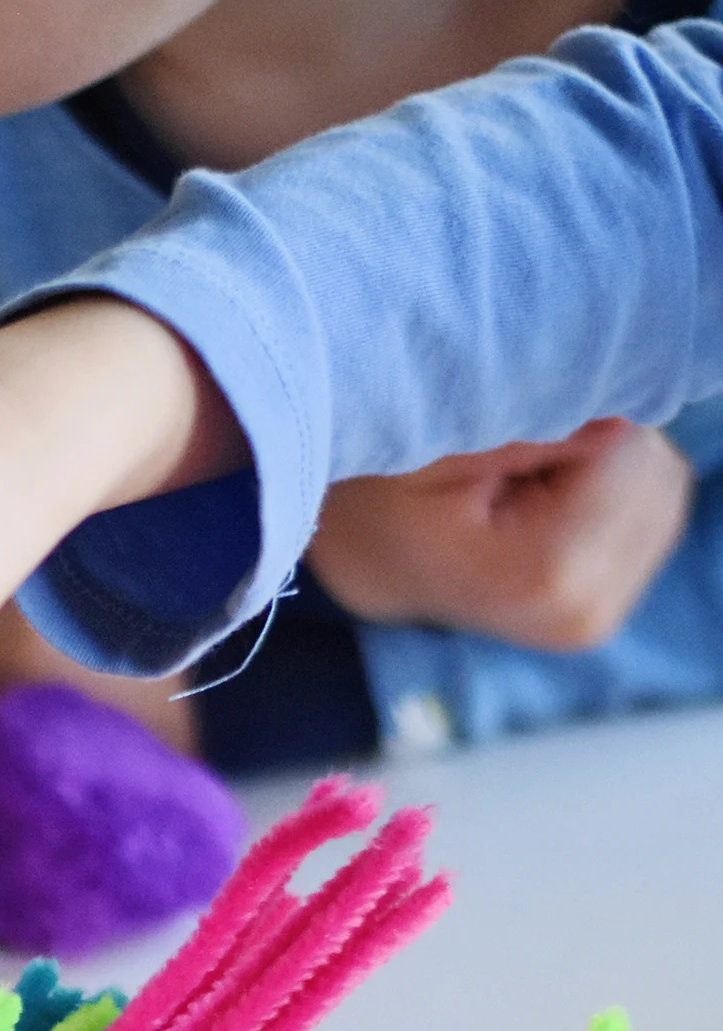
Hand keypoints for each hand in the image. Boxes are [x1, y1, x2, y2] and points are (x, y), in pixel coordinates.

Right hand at [308, 421, 692, 650]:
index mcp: (543, 576)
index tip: (514, 440)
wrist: (367, 564)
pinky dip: (612, 488)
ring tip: (528, 485)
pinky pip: (657, 508)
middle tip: (518, 465)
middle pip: (653, 471)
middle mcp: (584, 612)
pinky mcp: (609, 603)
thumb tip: (621, 415)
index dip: (580, 422)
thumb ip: (528, 429)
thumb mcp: (433, 447)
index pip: (628, 452)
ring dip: (606, 465)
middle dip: (599, 445)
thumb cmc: (381, 498)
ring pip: (662, 485)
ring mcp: (600, 615)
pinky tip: (550, 503)